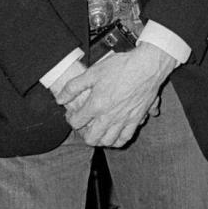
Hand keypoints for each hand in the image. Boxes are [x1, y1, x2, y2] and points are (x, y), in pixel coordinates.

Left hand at [57, 42, 176, 147]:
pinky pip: (125, 138)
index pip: (76, 122)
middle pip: (91, 138)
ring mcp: (123, 120)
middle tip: (84, 125)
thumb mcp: (93, 72)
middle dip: (83, 134)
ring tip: (97, 131)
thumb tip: (60, 98)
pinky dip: (117, 140)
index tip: (72, 113)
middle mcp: (109, 116)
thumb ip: (74, 86)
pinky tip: (114, 135)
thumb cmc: (122, 67)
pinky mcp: (136, 120)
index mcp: (96, 105)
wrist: (147, 66)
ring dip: (99, 139)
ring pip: (107, 142)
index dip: (70, 119)